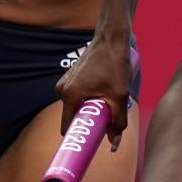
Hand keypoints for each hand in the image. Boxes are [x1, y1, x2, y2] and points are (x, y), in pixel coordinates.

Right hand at [56, 34, 131, 149]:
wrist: (112, 38)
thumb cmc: (115, 64)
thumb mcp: (119, 96)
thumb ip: (117, 121)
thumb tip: (114, 143)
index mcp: (69, 94)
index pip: (67, 126)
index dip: (78, 136)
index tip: (89, 144)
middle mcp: (62, 89)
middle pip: (75, 116)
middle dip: (90, 121)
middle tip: (108, 120)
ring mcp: (66, 82)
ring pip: (79, 106)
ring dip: (93, 109)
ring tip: (110, 101)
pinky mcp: (72, 77)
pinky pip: (80, 96)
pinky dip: (92, 99)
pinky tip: (106, 90)